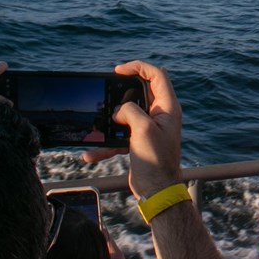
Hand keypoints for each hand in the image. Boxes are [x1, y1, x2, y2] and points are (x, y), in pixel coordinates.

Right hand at [82, 60, 182, 198]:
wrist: (157, 191)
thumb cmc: (157, 161)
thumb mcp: (143, 130)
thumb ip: (131, 111)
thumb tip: (119, 111)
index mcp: (168, 107)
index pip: (156, 75)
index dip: (138, 67)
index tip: (118, 71)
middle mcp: (160, 115)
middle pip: (140, 92)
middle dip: (121, 91)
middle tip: (106, 90)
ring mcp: (149, 128)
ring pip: (126, 114)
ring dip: (110, 119)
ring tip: (97, 123)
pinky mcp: (138, 141)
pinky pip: (119, 136)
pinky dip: (106, 143)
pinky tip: (91, 153)